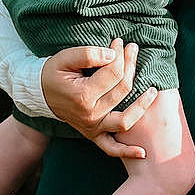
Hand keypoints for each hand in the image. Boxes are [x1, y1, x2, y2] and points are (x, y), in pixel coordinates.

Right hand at [40, 40, 155, 159]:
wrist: (40, 94)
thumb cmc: (53, 73)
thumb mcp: (65, 58)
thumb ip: (89, 54)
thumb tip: (113, 54)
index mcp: (82, 96)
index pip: (113, 74)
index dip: (119, 55)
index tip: (119, 42)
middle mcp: (90, 115)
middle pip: (121, 90)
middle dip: (130, 66)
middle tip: (133, 49)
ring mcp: (92, 127)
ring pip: (124, 120)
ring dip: (142, 106)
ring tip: (154, 90)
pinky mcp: (93, 135)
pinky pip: (111, 148)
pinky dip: (126, 152)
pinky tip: (142, 152)